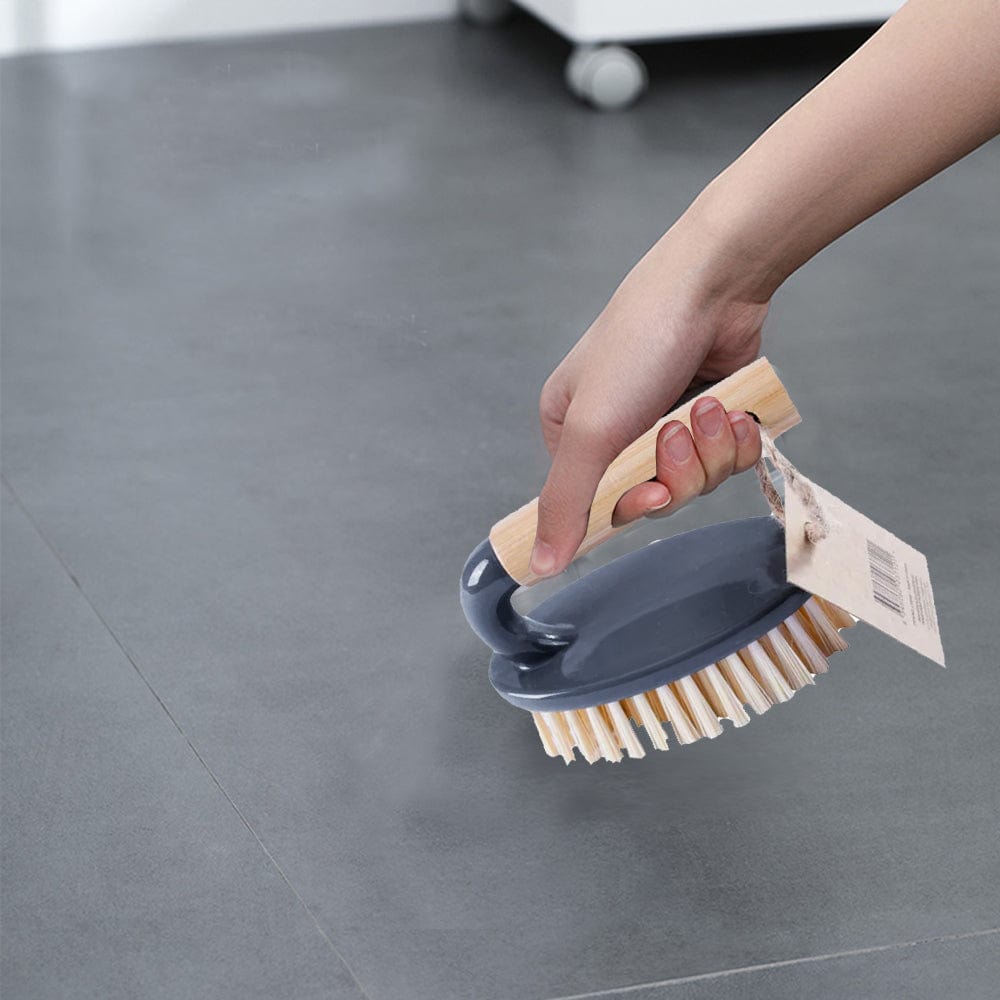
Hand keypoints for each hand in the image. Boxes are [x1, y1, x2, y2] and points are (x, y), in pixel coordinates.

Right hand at [530, 217, 769, 577]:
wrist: (713, 284)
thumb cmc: (638, 344)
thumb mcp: (590, 430)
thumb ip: (565, 503)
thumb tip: (540, 566)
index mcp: (570, 433)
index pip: (596, 504)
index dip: (632, 504)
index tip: (650, 488)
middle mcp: (617, 432)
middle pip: (653, 497)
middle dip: (678, 470)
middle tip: (678, 429)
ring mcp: (667, 423)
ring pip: (696, 482)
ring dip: (710, 450)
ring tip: (709, 407)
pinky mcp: (711, 417)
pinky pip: (728, 461)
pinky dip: (736, 440)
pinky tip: (734, 409)